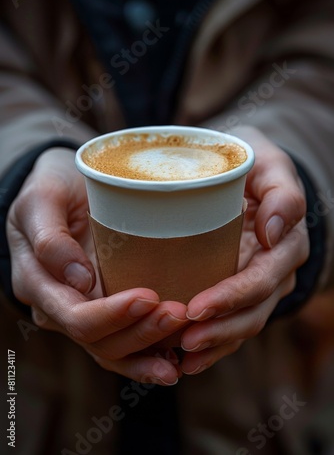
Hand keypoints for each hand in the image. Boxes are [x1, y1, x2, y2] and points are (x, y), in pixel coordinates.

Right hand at [7, 148, 187, 384]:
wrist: (63, 190)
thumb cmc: (51, 188)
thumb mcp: (42, 199)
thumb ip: (50, 238)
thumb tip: (79, 280)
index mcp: (39, 284)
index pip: (75, 316)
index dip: (112, 315)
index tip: (149, 296)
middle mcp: (59, 307)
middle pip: (98, 340)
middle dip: (140, 333)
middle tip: (179, 313)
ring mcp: (83, 310)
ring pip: (114, 349)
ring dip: (149, 350)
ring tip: (184, 347)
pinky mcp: (104, 309)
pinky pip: (124, 343)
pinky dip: (148, 355)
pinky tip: (176, 359)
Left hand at [180, 126, 309, 374]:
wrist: (250, 175)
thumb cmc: (256, 165)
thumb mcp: (272, 165)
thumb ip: (281, 193)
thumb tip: (273, 231)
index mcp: (285, 244)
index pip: (261, 279)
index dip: (232, 298)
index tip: (196, 308)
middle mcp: (276, 272)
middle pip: (252, 312)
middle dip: (219, 330)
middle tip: (182, 339)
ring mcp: (259, 286)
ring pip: (242, 326)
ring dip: (213, 344)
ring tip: (180, 356)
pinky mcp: (240, 291)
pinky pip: (230, 324)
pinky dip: (211, 344)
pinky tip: (184, 357)